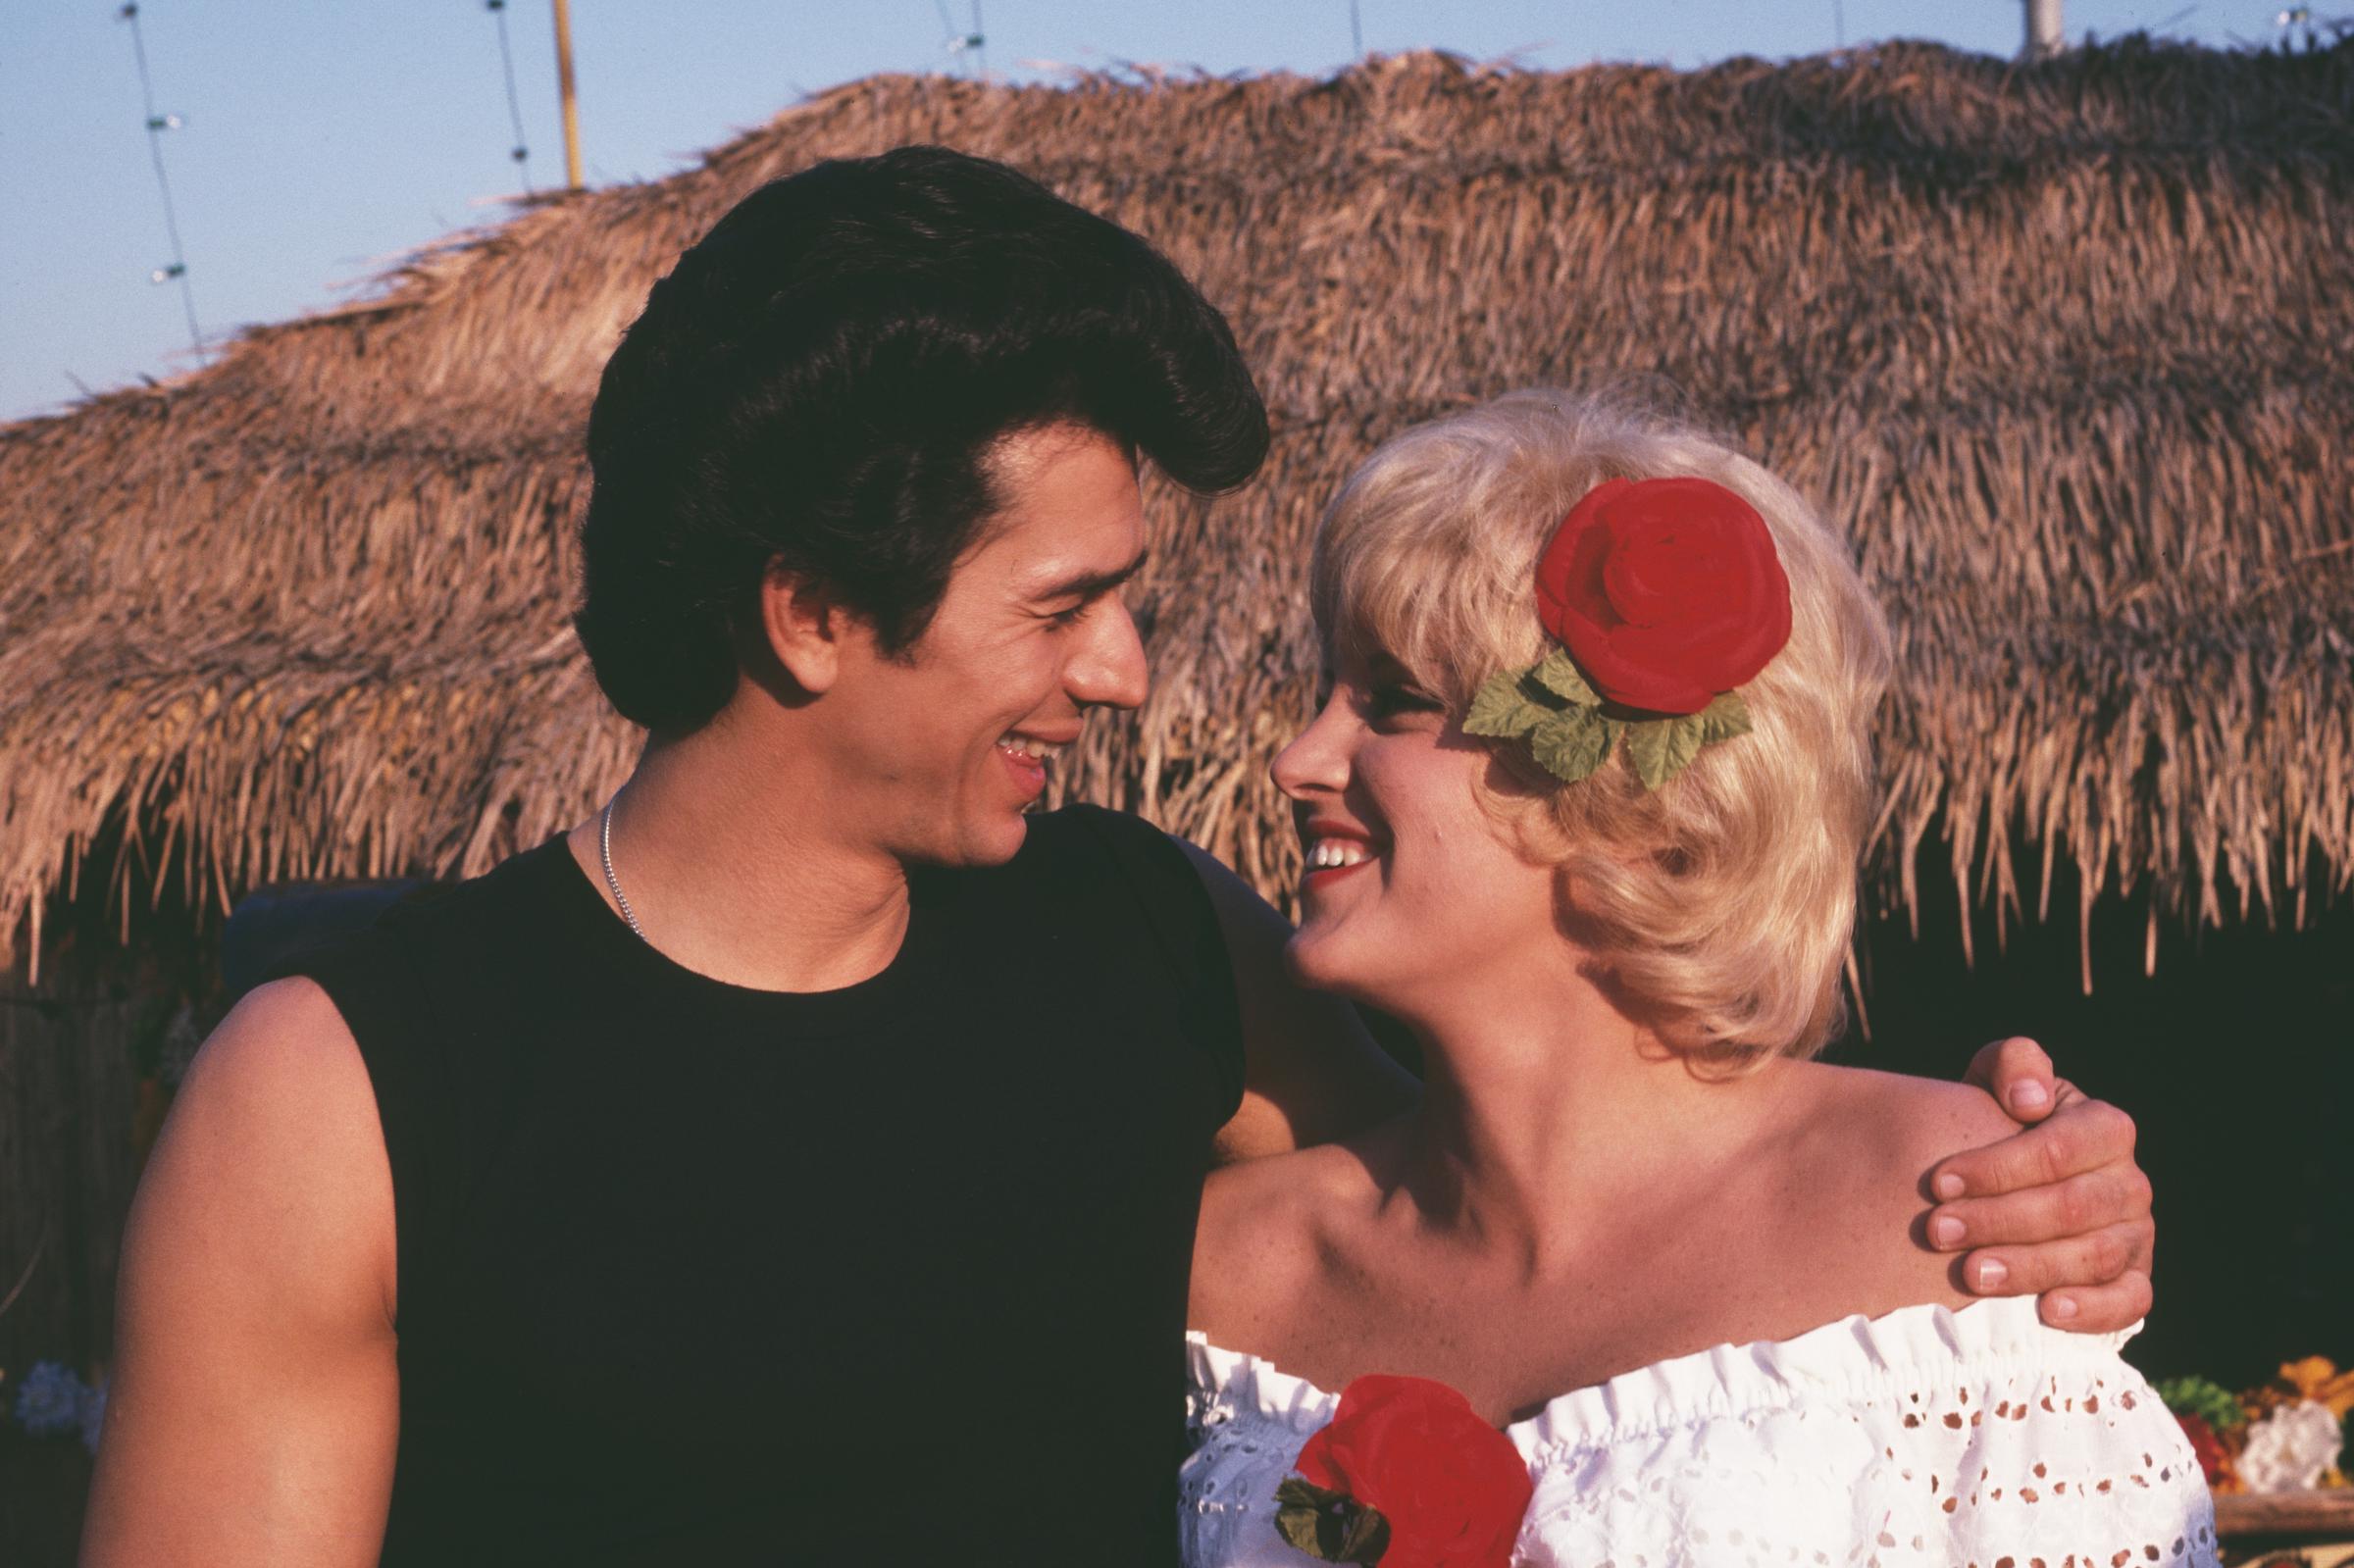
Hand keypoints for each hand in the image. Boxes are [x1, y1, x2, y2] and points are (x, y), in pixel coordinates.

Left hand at [1928, 1036, 2153, 1332]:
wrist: (2009, 1179)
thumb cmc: (1998, 1123)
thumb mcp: (1997, 1081)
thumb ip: (2012, 1064)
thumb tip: (2029, 1098)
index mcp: (2106, 1128)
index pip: (2057, 1150)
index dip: (1997, 1167)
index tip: (1938, 1183)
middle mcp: (2130, 1182)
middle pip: (2071, 1207)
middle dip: (1998, 1220)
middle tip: (1937, 1231)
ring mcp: (2137, 1235)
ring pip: (2095, 1256)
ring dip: (2030, 1268)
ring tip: (1970, 1274)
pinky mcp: (2135, 1281)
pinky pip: (2130, 1302)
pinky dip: (2094, 1310)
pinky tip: (2048, 1313)